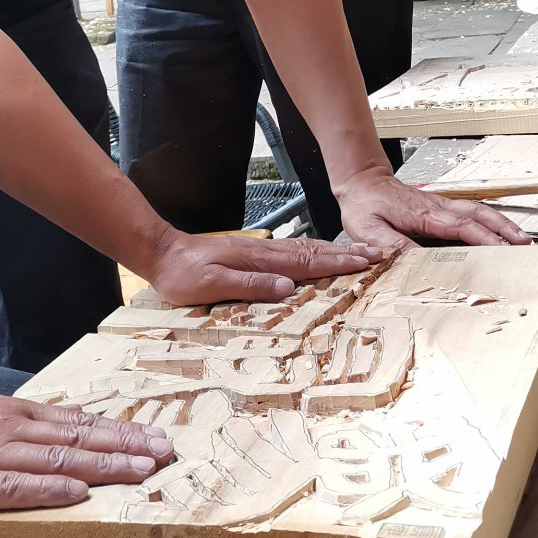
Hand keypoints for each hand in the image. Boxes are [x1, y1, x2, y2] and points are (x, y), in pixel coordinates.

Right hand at [0, 392, 175, 515]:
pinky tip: (79, 495)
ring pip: (58, 460)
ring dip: (103, 466)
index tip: (151, 439)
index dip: (116, 432)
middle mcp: (9, 429)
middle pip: (77, 438)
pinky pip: (16, 487)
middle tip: (165, 453)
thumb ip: (11, 428)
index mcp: (11, 414)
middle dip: (125, 446)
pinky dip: (51, 491)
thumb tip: (45, 440)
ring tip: (141, 472)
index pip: (74, 423)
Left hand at [147, 231, 375, 305]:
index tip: (364, 263)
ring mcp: (259, 251)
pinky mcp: (252, 254)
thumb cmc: (182, 276)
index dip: (336, 264)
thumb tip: (287, 288)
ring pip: (304, 249)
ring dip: (333, 251)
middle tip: (376, 255)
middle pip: (312, 252)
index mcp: (257, 260)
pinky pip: (291, 252)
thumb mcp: (210, 285)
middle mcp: (263, 252)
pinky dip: (313, 252)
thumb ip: (249, 286)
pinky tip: (320, 255)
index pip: (305, 262)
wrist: (162, 253)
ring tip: (359, 252)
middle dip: (345, 254)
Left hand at [334, 168, 529, 249]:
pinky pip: (471, 212)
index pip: (459, 226)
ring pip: (478, 211)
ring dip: (502, 223)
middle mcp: (437, 207)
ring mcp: (441, 206)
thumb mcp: (370, 230)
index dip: (482, 237)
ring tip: (522, 239)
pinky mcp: (441, 208)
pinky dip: (490, 220)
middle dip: (503, 229)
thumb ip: (393, 245)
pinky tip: (500, 230)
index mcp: (422, 213)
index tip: (500, 249)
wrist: (362, 182)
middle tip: (524, 245)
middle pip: (478, 215)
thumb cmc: (365, 205)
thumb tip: (416, 261)